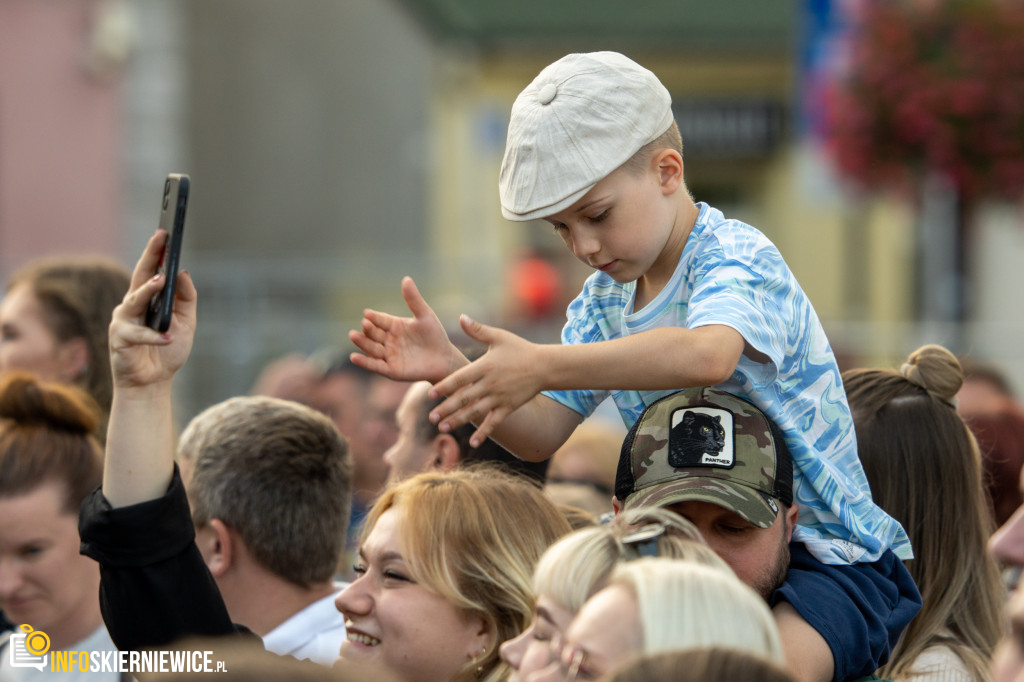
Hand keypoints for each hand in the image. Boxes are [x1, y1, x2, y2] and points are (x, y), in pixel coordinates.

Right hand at [109, 230, 196, 388]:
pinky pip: (138, 335)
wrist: (153, 383)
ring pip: (134, 301)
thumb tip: (183, 272)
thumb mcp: (186, 322)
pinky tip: (168, 338)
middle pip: (140, 276)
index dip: (157, 252)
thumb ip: (186, 298)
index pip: (151, 270)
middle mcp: (131, 306)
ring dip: (148, 291)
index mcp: (146, 299)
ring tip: (162, 281)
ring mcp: (123, 321)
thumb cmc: (168, 350)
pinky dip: (154, 337)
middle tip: (161, 238)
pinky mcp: (119, 340)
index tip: (166, 232)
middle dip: (150, 256)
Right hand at [349, 276, 464, 382]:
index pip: (380, 320)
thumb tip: (406, 278)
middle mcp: (389, 340)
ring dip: (362, 343)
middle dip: (368, 330)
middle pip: (374, 334)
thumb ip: (414, 300)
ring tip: (353, 336)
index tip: (367, 313)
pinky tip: (354, 357)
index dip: (374, 317)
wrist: (444, 359)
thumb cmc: (435, 336)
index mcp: (395, 326)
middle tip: (364, 324)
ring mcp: (389, 355)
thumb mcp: (425, 315)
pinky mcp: (391, 370)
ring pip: (372, 348)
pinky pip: (375, 365)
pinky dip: (364, 362)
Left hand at [428, 314, 544, 446]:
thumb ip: (478, 330)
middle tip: (431, 417)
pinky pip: (494, 422)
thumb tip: (461, 317)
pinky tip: (473, 443)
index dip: (445, 387)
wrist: (545, 366)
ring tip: (443, 428)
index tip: (430, 395)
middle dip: (447, 408)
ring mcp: (500, 397)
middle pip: (464, 398)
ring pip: (476, 412)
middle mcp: (491, 384)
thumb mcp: (499, 337)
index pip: (461, 378)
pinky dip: (484, 432)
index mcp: (485, 366)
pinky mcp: (509, 407)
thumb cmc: (520, 349)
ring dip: (459, 421)